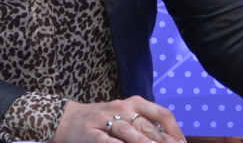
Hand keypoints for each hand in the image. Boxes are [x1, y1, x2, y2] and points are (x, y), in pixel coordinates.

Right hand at [50, 97, 185, 142]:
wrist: (67, 119)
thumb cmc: (103, 120)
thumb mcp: (125, 116)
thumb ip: (145, 125)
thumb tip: (171, 139)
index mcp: (133, 103)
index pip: (160, 114)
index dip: (174, 131)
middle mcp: (121, 108)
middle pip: (147, 126)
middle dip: (162, 142)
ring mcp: (104, 119)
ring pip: (129, 132)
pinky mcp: (90, 132)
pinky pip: (106, 140)